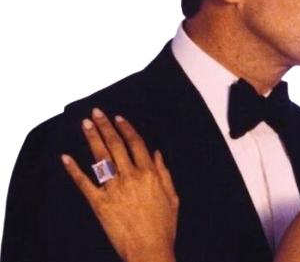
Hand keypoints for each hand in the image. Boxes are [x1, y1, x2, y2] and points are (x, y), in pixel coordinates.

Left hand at [61, 108, 178, 261]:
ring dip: (92, 138)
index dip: (126, 128)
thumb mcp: (172, 197)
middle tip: (96, 113)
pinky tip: (66, 157)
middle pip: (116, 145)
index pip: (136, 143)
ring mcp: (114, 189)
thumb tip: (156, 154)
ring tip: (86, 124)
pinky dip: (74, 170)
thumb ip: (164, 173)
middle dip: (106, 126)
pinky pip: (85, 183)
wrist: (149, 251)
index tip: (118, 118)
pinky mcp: (100, 204)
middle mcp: (131, 176)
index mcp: (150, 174)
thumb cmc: (164, 226)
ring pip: (101, 157)